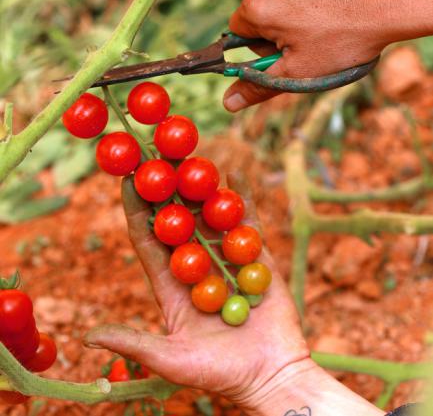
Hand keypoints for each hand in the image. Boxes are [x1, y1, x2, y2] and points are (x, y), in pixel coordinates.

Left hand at [84, 174, 383, 415]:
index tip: (128, 180)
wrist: (270, 376)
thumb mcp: (170, 359)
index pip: (148, 239)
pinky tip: (235, 175)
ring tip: (191, 156)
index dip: (138, 209)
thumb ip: (133, 342)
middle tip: (157, 155)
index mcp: (171, 284)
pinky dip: (242, 199)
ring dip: (201, 188)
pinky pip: (248, 224)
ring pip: (210, 216)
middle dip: (167, 189)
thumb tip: (87, 336)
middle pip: (177, 220)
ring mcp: (226, 260)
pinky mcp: (256, 259)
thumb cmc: (217, 373)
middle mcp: (196, 266)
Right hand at [224, 0, 432, 110]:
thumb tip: (228, 102)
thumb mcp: (299, 71)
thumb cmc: (345, 37)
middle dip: (277, 29)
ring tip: (328, 23)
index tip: (286, 53)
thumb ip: (258, 86)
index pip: (238, 32)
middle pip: (258, 11)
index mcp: (257, 5)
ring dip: (295, 11)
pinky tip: (337, 5)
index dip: (261, 49)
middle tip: (309, 41)